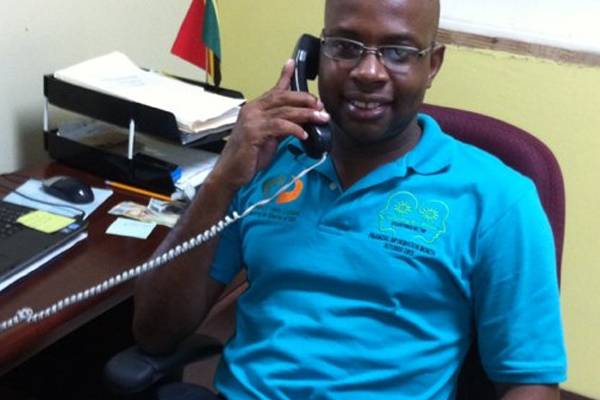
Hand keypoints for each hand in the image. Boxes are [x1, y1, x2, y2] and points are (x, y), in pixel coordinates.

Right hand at [209, 59, 329, 192]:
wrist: (231, 172)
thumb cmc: (249, 157)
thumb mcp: (269, 137)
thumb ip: (281, 126)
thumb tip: (300, 120)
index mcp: (255, 108)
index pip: (273, 90)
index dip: (284, 76)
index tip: (292, 64)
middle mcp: (252, 110)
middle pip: (282, 97)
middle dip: (304, 99)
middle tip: (320, 105)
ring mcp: (252, 120)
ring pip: (284, 111)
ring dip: (306, 114)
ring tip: (320, 119)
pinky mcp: (254, 132)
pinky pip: (279, 126)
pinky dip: (294, 129)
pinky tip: (304, 135)